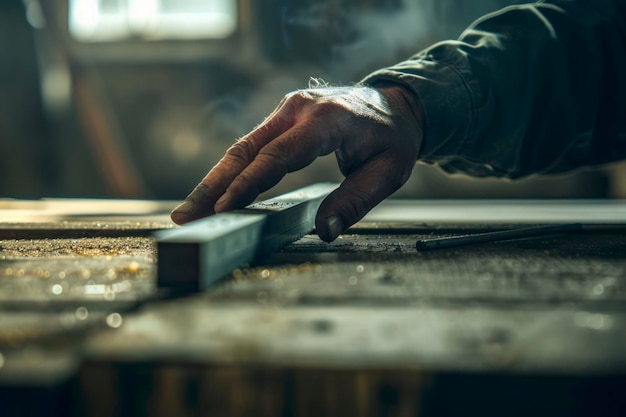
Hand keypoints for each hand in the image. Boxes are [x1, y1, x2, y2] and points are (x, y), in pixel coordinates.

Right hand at [171, 83, 423, 241]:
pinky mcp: (282, 118)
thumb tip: (324, 231)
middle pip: (246, 149)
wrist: (396, 106)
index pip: (279, 154)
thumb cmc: (393, 140)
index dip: (249, 183)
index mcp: (326, 119)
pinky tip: (215, 195)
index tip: (223, 207)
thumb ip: (355, 201)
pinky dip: (231, 172)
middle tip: (185, 215)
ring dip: (214, 180)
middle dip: (214, 185)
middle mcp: (299, 109)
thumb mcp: (388, 173)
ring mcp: (288, 110)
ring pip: (242, 147)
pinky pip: (252, 147)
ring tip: (188, 211)